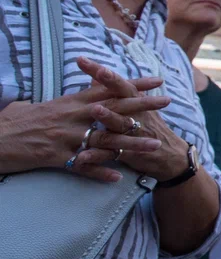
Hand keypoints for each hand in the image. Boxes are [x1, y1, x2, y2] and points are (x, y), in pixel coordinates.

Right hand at [0, 56, 168, 181]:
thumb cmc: (16, 120)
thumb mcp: (44, 104)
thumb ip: (69, 99)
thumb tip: (85, 91)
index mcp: (71, 102)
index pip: (108, 89)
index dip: (133, 85)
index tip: (156, 81)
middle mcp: (73, 117)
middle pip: (114, 109)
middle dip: (142, 106)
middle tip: (167, 102)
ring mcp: (66, 138)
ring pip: (106, 140)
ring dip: (132, 144)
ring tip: (155, 145)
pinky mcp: (56, 158)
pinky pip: (83, 166)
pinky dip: (100, 171)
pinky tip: (118, 176)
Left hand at [75, 60, 191, 183]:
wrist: (169, 155)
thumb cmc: (148, 127)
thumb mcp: (135, 106)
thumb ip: (114, 93)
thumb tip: (94, 77)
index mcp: (135, 100)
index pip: (117, 81)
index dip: (101, 70)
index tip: (81, 58)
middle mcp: (136, 112)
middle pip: (122, 95)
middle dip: (110, 83)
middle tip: (98, 71)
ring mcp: (134, 132)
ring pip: (120, 123)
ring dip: (108, 117)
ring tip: (94, 109)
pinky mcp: (130, 153)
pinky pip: (112, 154)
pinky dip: (97, 157)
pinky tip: (81, 157)